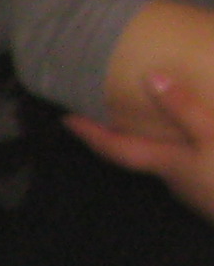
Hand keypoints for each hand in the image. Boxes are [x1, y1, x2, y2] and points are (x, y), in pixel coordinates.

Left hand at [71, 68, 213, 223]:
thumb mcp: (213, 137)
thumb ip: (185, 109)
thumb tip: (151, 78)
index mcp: (166, 164)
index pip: (116, 148)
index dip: (90, 133)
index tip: (65, 118)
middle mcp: (174, 178)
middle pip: (139, 153)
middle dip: (121, 133)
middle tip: (106, 109)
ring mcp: (195, 188)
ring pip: (167, 158)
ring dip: (156, 138)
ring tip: (152, 115)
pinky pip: (191, 162)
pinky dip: (185, 144)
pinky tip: (197, 135)